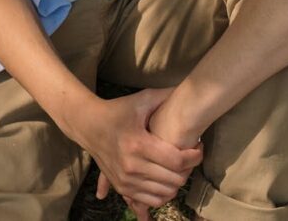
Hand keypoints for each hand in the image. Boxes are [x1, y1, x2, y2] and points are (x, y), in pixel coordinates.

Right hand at [68, 88, 201, 208]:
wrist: (88, 126)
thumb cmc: (118, 111)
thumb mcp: (141, 100)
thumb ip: (165, 96)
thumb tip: (190, 89)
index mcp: (139, 144)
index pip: (177, 160)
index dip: (195, 156)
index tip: (199, 147)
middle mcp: (132, 166)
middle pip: (174, 179)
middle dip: (189, 169)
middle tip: (191, 157)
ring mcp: (126, 180)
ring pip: (165, 193)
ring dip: (178, 182)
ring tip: (180, 168)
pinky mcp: (122, 188)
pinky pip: (152, 200)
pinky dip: (164, 194)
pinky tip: (168, 180)